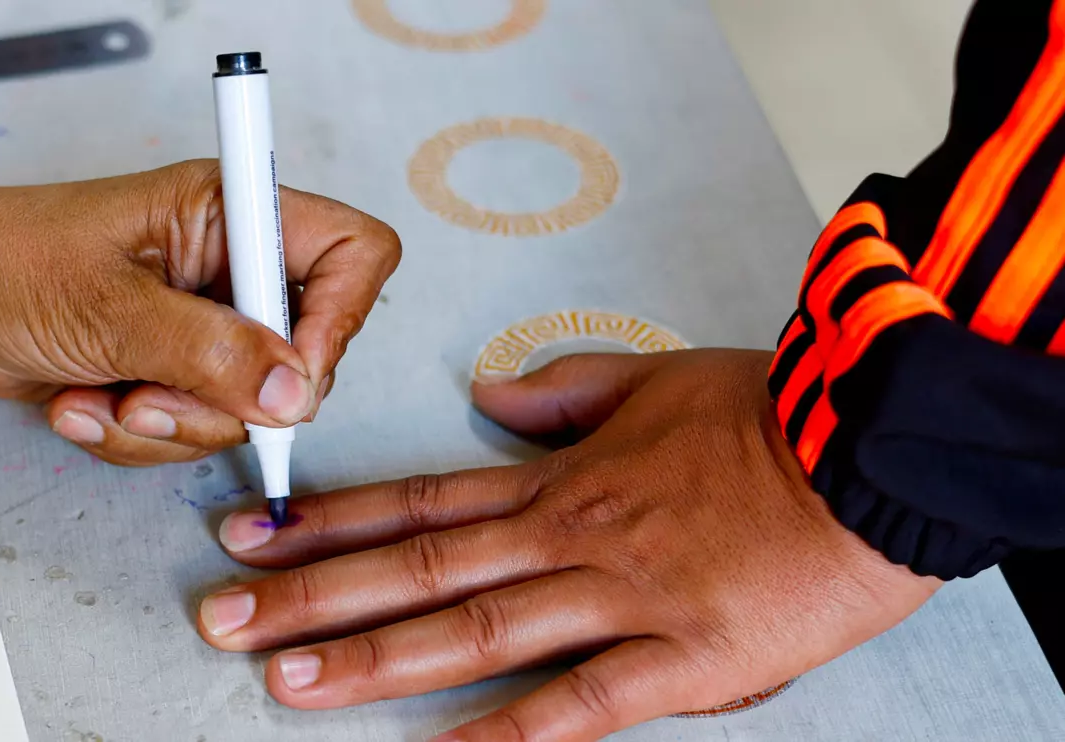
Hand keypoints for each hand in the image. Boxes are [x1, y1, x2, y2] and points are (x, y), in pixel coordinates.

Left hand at [0, 142, 398, 463]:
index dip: (342, 317)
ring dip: (168, 422)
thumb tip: (295, 392)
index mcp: (231, 215)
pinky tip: (81, 403)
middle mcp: (230, 269)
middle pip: (302, 354)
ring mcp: (204, 325)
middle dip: (226, 398)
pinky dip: (135, 435)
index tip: (290, 375)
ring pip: (245, 409)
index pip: (353, 253)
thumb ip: (210, 351)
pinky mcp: (173, 370)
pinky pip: (194, 429)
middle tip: (154, 396)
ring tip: (99, 396)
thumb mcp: (108, 307)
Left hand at [196, 350, 939, 739]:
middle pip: (416, 566)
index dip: (329, 518)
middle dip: (310, 594)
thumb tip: (489, 400)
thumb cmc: (769, 415)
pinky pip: (577, 705)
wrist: (871, 450)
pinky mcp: (678, 658)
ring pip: (472, 630)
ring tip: (285, 681)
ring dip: (372, 658)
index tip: (255, 530)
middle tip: (221, 616)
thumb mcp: (652, 378)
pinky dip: (506, 736)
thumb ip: (561, 393)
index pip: (419, 496)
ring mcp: (616, 598)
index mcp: (559, 478)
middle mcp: (566, 536)